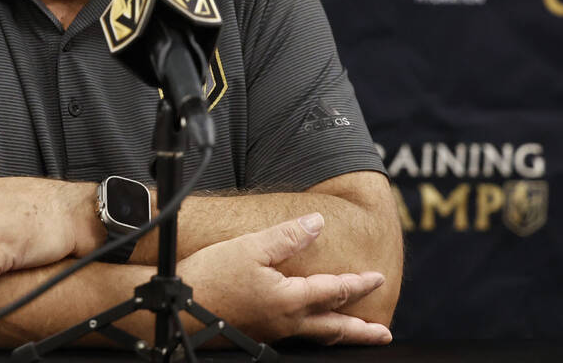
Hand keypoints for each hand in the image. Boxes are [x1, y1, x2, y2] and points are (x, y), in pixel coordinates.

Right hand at [179, 213, 392, 344]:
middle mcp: (286, 321)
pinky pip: (297, 339)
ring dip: (341, 336)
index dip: (359, 283)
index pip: (334, 290)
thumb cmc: (210, 277)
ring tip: (354, 336)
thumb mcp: (250, 247)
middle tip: (383, 332)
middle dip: (361, 329)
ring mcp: (272, 333)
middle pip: (334, 327)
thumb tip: (317, 223)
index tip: (377, 277)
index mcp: (289, 299)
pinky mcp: (257, 336)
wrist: (179, 309)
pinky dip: (315, 336)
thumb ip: (287, 236)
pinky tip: (309, 331)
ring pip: (316, 337)